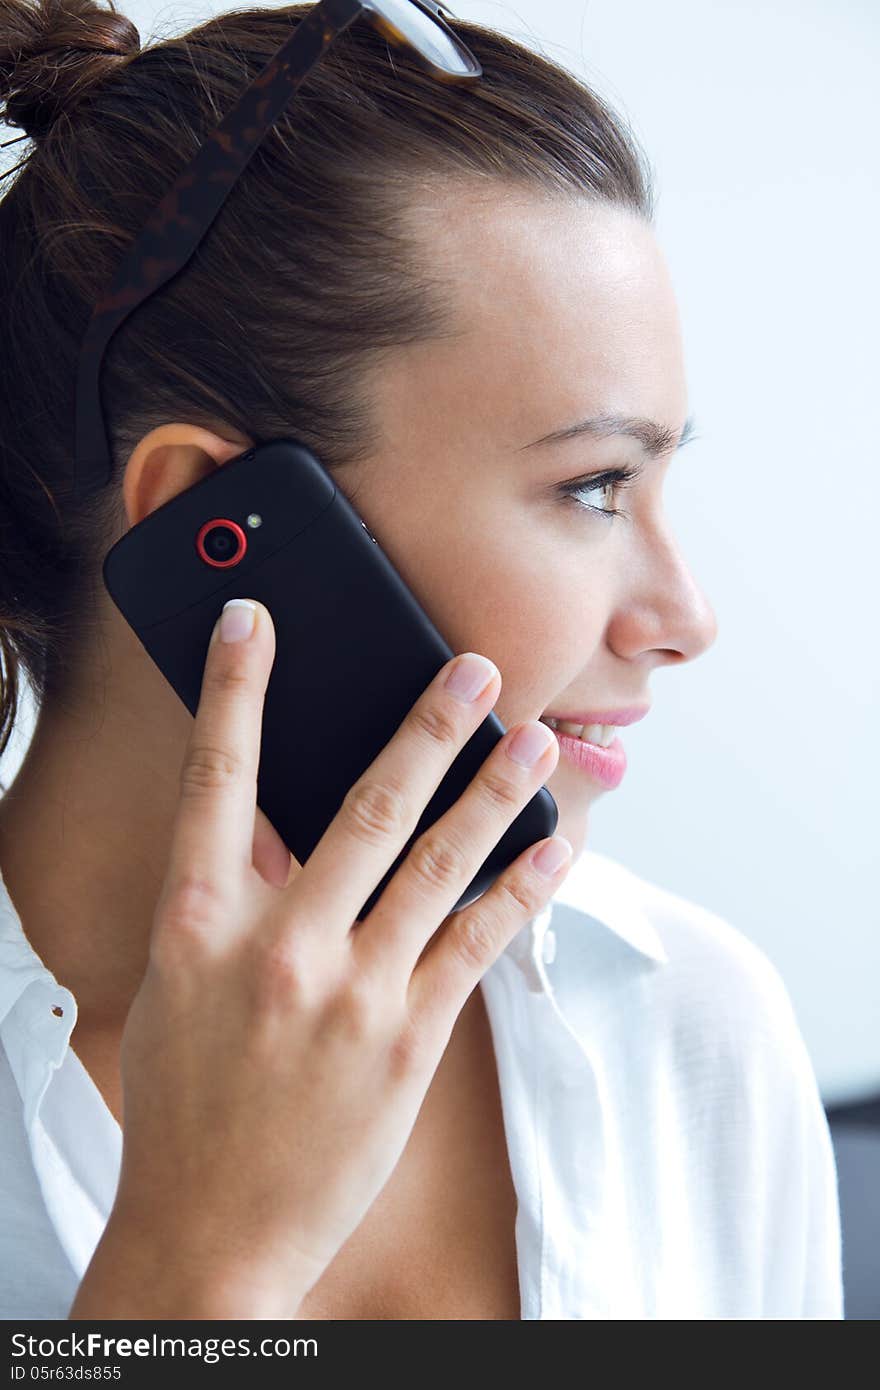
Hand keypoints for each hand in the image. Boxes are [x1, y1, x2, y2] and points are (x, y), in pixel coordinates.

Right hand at [89, 599, 571, 1315]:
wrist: (211, 1225)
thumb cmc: (187, 1098)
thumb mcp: (181, 984)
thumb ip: (229, 894)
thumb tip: (276, 813)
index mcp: (200, 920)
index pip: (218, 777)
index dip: (237, 689)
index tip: (255, 619)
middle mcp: (280, 943)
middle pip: (365, 805)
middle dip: (427, 726)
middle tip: (475, 669)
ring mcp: (351, 991)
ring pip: (439, 863)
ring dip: (495, 792)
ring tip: (538, 741)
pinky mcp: (408, 1039)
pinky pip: (476, 944)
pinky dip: (519, 889)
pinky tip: (552, 848)